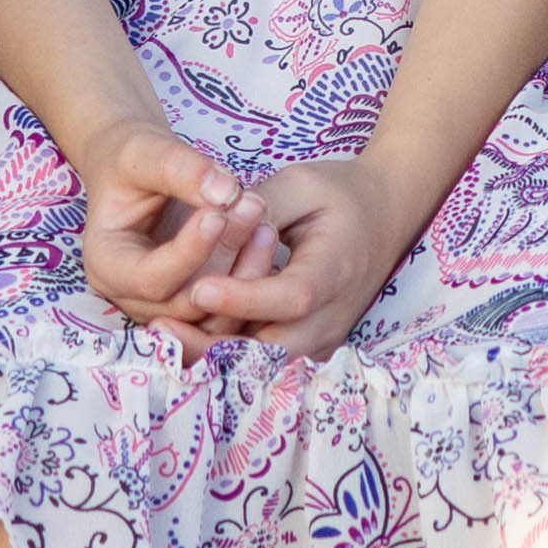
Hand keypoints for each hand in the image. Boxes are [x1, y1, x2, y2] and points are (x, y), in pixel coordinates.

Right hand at [72, 118, 249, 327]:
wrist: (137, 167)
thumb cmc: (132, 157)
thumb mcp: (146, 152)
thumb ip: (182, 169)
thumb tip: (226, 193)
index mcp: (106, 264)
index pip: (150, 277)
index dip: (189, 251)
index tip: (220, 213)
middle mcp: (130, 295)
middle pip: (185, 302)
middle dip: (225, 259)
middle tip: (254, 206)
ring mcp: (163, 305)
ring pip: (212, 313)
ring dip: (246, 272)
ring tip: (264, 221)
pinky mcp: (193, 303)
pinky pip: (227, 307)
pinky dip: (251, 277)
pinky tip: (265, 236)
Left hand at [173, 154, 418, 360]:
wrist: (386, 214)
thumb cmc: (340, 194)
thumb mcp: (301, 184)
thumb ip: (259, 205)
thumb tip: (213, 224)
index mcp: (335, 270)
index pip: (290, 297)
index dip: (244, 299)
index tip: (199, 287)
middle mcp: (332, 315)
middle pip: (274, 349)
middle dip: (217, 344)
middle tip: (161, 328)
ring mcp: (322, 337)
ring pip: (266, 364)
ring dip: (216, 355)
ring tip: (164, 337)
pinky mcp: (309, 345)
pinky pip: (268, 361)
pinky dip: (229, 356)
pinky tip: (186, 341)